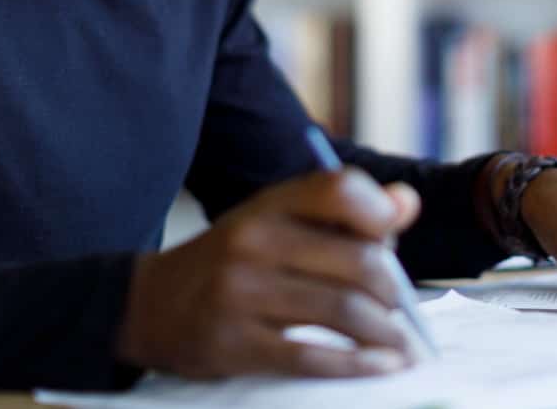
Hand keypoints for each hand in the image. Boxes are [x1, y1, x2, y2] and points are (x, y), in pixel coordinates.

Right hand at [116, 169, 421, 378]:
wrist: (149, 305)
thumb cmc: (233, 261)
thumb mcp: (276, 222)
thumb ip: (341, 214)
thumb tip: (407, 204)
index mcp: (269, 205)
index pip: (339, 189)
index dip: (379, 213)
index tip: (395, 240)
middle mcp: (254, 241)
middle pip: (357, 260)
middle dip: (394, 292)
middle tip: (404, 311)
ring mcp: (241, 293)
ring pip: (342, 311)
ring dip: (386, 333)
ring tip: (402, 346)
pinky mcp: (234, 343)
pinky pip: (310, 357)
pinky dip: (357, 365)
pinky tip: (381, 366)